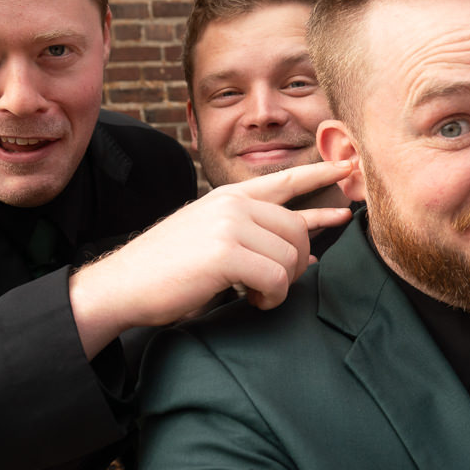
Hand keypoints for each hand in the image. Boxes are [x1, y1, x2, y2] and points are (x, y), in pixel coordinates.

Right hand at [69, 160, 353, 356]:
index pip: (285, 181)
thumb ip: (256, 237)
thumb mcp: (212, 239)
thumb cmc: (167, 270)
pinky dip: (270, 296)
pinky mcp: (226, 253)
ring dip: (280, 285)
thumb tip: (310, 254)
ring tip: (255, 294)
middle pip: (298, 229)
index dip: (320, 177)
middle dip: (297, 262)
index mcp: (228, 197)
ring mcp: (229, 225)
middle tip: (274, 283)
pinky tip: (251, 299)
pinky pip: (277, 277)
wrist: (121, 285)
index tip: (347, 169)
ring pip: (291, 256)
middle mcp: (232, 204)